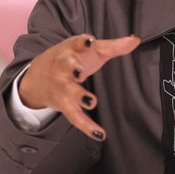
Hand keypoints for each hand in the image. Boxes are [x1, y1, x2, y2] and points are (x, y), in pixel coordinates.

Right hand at [18, 34, 140, 140]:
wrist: (38, 76)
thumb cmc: (72, 58)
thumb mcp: (90, 50)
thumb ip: (113, 46)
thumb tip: (136, 40)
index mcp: (72, 50)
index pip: (77, 44)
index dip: (83, 43)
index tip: (90, 42)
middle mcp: (64, 67)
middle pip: (67, 68)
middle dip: (73, 70)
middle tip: (80, 73)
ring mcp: (62, 86)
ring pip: (68, 92)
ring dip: (78, 97)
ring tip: (91, 101)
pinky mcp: (63, 104)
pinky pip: (74, 116)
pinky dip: (86, 126)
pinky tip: (100, 134)